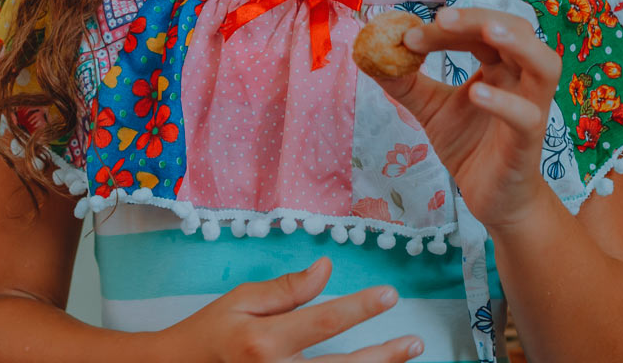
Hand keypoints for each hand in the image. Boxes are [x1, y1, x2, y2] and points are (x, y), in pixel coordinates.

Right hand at [164, 256, 422, 362]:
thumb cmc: (208, 333)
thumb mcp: (240, 301)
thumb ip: (286, 289)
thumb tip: (326, 268)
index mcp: (264, 343)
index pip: (324, 322)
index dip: (361, 308)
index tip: (389, 296)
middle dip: (384, 356)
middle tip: (415, 342)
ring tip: (404, 358)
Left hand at [373, 8, 560, 229]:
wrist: (493, 199)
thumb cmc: (470, 147)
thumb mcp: (430, 109)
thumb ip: (405, 82)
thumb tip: (369, 54)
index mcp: (500, 66)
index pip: (478, 31)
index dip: (447, 27)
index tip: (408, 35)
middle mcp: (521, 80)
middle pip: (515, 30)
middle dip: (478, 19)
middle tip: (441, 19)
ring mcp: (531, 108)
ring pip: (544, 64)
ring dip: (518, 43)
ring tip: (488, 31)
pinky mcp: (529, 142)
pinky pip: (526, 116)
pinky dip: (504, 102)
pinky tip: (476, 94)